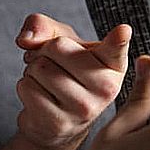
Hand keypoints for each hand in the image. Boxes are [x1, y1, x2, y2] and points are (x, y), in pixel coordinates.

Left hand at [14, 13, 130, 149]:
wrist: (56, 118)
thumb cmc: (64, 72)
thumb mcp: (60, 40)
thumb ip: (44, 26)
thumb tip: (27, 39)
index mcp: (113, 64)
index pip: (116, 48)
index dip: (119, 38)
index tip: (123, 30)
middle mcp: (106, 88)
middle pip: (58, 47)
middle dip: (45, 50)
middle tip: (55, 64)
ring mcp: (84, 108)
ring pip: (40, 68)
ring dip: (33, 70)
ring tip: (48, 81)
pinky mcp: (60, 123)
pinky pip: (27, 88)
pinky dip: (25, 86)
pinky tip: (41, 95)